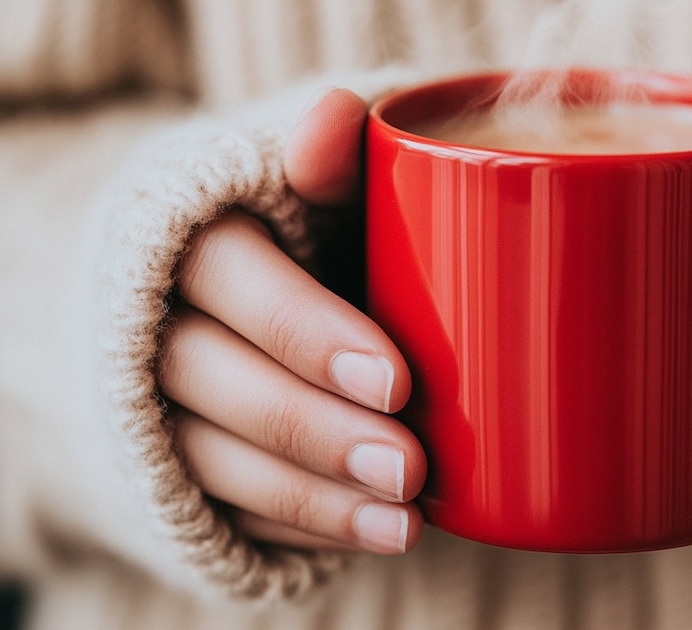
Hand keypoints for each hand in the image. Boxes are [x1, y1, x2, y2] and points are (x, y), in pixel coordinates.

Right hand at [158, 88, 425, 554]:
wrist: (205, 283)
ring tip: (403, 524)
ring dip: (311, 496)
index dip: (307, 332)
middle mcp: (154, 321)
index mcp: (189, 235)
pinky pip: (223, 505)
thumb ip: (328, 156)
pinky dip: (297, 526)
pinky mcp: (176, 463)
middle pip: (216, 381)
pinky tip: (366, 536)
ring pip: (214, 457)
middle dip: (315, 430)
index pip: (232, 280)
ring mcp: (155, 403)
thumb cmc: (290, 227)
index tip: (396, 380)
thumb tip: (334, 122)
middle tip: (408, 466)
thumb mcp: (306, 180)